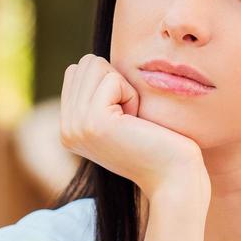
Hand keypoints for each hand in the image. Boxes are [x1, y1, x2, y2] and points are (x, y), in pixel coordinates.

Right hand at [59, 55, 207, 200]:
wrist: (174, 178)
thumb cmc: (160, 143)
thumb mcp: (120, 117)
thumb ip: (98, 95)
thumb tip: (93, 62)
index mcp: (68, 126)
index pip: (78, 70)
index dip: (112, 82)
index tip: (126, 115)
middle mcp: (65, 128)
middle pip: (86, 64)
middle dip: (117, 82)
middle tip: (132, 118)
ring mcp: (75, 126)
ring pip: (96, 66)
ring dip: (125, 88)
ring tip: (134, 120)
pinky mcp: (93, 122)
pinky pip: (112, 79)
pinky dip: (132, 95)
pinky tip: (137, 123)